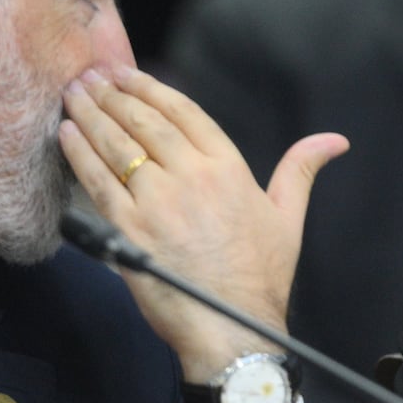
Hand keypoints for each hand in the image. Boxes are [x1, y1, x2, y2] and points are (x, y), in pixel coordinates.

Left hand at [58, 66, 347, 383]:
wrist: (232, 329)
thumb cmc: (260, 278)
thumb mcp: (288, 217)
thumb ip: (302, 170)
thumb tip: (334, 141)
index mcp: (229, 168)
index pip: (183, 112)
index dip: (150, 87)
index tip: (126, 73)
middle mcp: (192, 177)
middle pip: (145, 121)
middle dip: (113, 93)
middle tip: (90, 76)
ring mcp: (158, 202)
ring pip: (118, 144)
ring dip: (92, 113)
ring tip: (74, 94)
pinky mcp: (129, 229)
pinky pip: (98, 180)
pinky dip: (79, 153)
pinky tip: (67, 134)